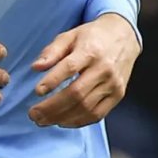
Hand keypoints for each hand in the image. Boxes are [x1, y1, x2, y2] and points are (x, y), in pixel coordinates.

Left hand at [28, 13, 140, 127]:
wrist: (124, 36)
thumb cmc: (92, 36)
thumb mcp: (70, 36)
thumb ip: (52, 51)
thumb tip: (35, 67)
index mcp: (90, 51)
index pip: (70, 68)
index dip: (52, 81)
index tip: (37, 92)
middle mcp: (104, 69)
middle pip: (77, 93)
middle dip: (52, 107)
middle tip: (33, 115)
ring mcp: (113, 84)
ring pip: (86, 108)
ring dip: (62, 118)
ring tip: (43, 120)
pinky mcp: (118, 95)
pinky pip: (98, 114)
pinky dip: (78, 121)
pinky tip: (62, 121)